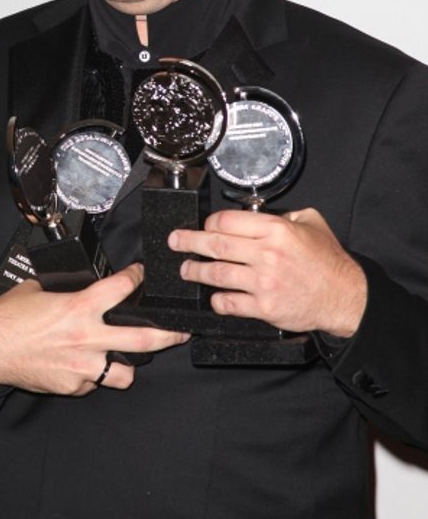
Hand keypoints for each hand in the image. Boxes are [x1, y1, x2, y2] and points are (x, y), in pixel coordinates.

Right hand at [0, 263, 188, 395]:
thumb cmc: (8, 317)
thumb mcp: (40, 290)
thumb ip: (67, 289)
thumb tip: (80, 285)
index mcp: (79, 307)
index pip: (122, 289)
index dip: (138, 277)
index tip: (143, 275)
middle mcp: (87, 337)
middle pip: (144, 339)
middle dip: (170, 335)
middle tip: (181, 331)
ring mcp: (81, 366)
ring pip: (124, 373)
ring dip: (128, 365)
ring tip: (126, 357)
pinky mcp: (72, 386)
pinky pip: (93, 382)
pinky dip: (93, 374)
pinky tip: (84, 365)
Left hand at [168, 208, 366, 336]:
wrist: (346, 297)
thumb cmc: (329, 261)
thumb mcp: (311, 222)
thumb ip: (285, 214)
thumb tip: (260, 213)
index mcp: (275, 229)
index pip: (227, 221)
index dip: (210, 223)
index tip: (204, 226)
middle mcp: (266, 254)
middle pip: (215, 245)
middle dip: (189, 242)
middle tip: (175, 241)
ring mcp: (263, 282)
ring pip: (217, 274)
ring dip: (195, 272)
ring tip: (186, 269)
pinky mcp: (264, 307)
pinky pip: (230, 303)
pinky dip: (217, 300)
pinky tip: (214, 297)